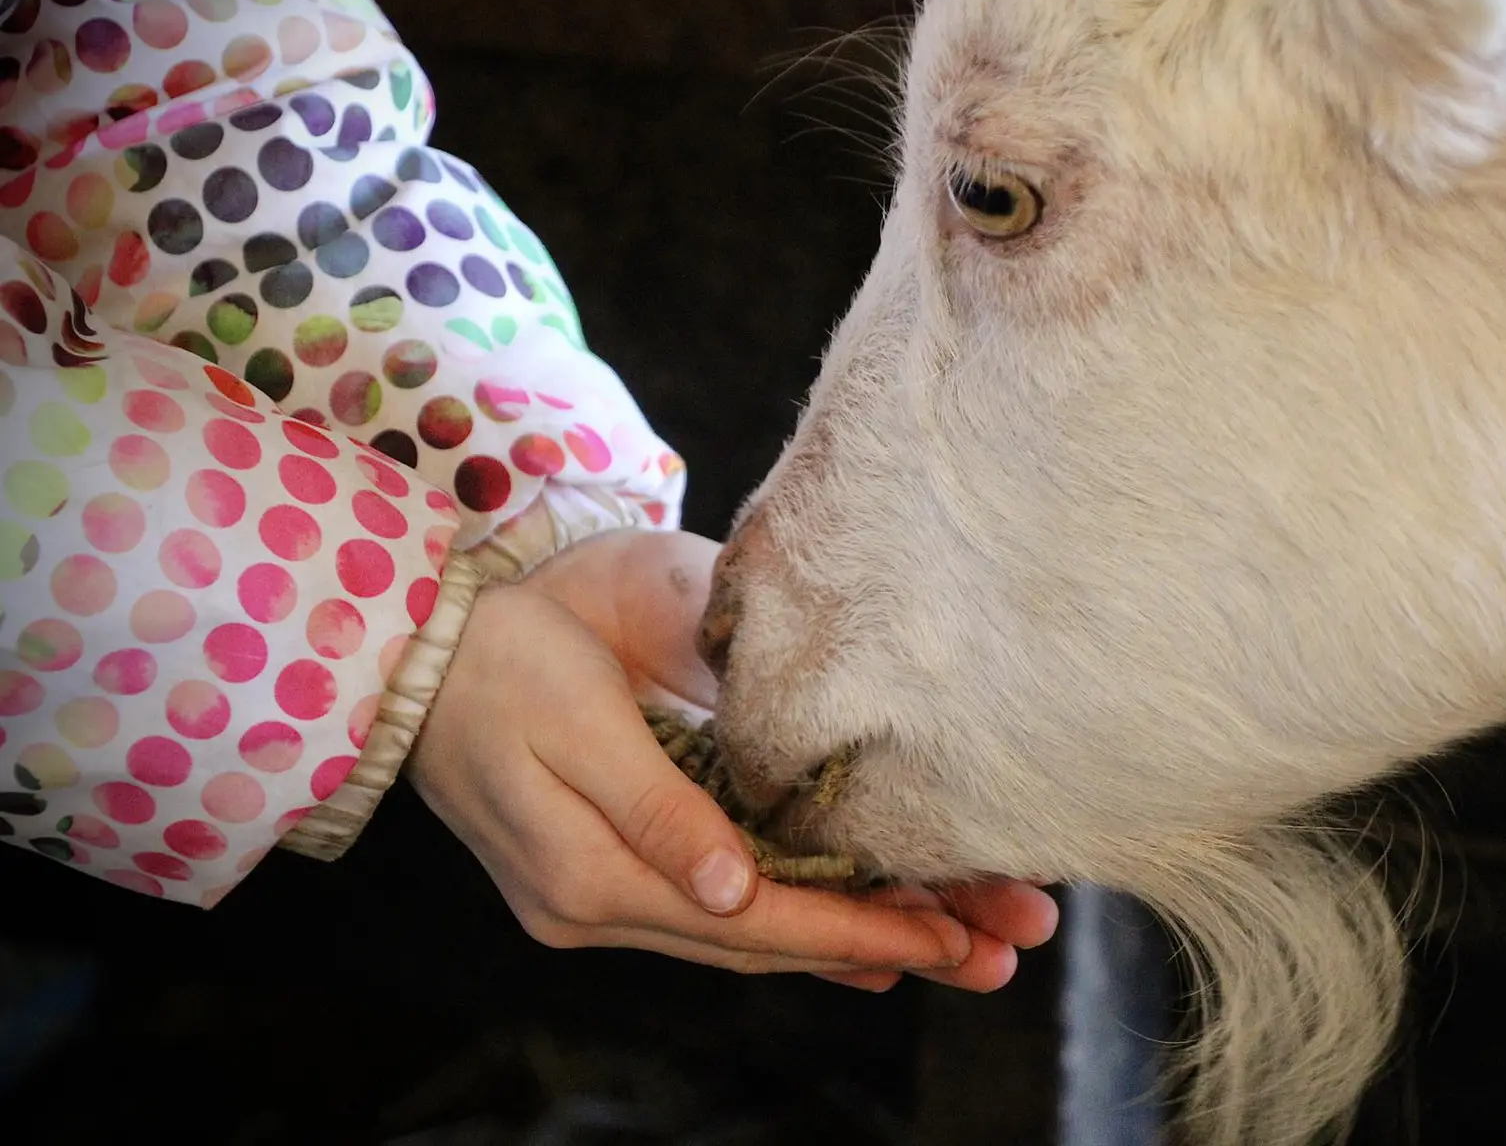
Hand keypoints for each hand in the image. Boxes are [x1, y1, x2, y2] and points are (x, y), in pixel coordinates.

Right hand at [408, 528, 1056, 989]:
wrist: (407, 657)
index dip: (855, 929)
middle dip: (881, 945)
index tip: (952, 935)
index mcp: (591, 875)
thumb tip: (735, 888)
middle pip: (763, 942)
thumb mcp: (578, 719)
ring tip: (954, 949)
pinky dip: (792, 923)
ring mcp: (598, 898)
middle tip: (992, 955)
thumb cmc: (499, 659)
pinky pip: (717, 911)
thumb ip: (657, 807)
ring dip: (849, 942)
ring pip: (747, 934)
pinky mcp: (605, 871)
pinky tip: (854, 942)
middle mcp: (597, 906)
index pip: (752, 920)